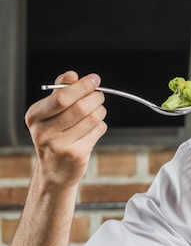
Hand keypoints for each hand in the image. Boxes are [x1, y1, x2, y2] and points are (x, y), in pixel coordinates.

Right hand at [25, 71, 107, 188]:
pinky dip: (100, 126)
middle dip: (96, 98)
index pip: (61, 97)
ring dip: (100, 111)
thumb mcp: (51, 112)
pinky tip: (94, 128)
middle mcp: (43, 131)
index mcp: (35, 116)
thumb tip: (72, 75)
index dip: (82, 86)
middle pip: (80, 107)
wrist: (55, 170)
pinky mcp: (75, 155)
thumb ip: (61, 90)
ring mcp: (59, 145)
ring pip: (92, 118)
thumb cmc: (55, 134)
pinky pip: (97, 131)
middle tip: (100, 96)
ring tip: (97, 112)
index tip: (94, 79)